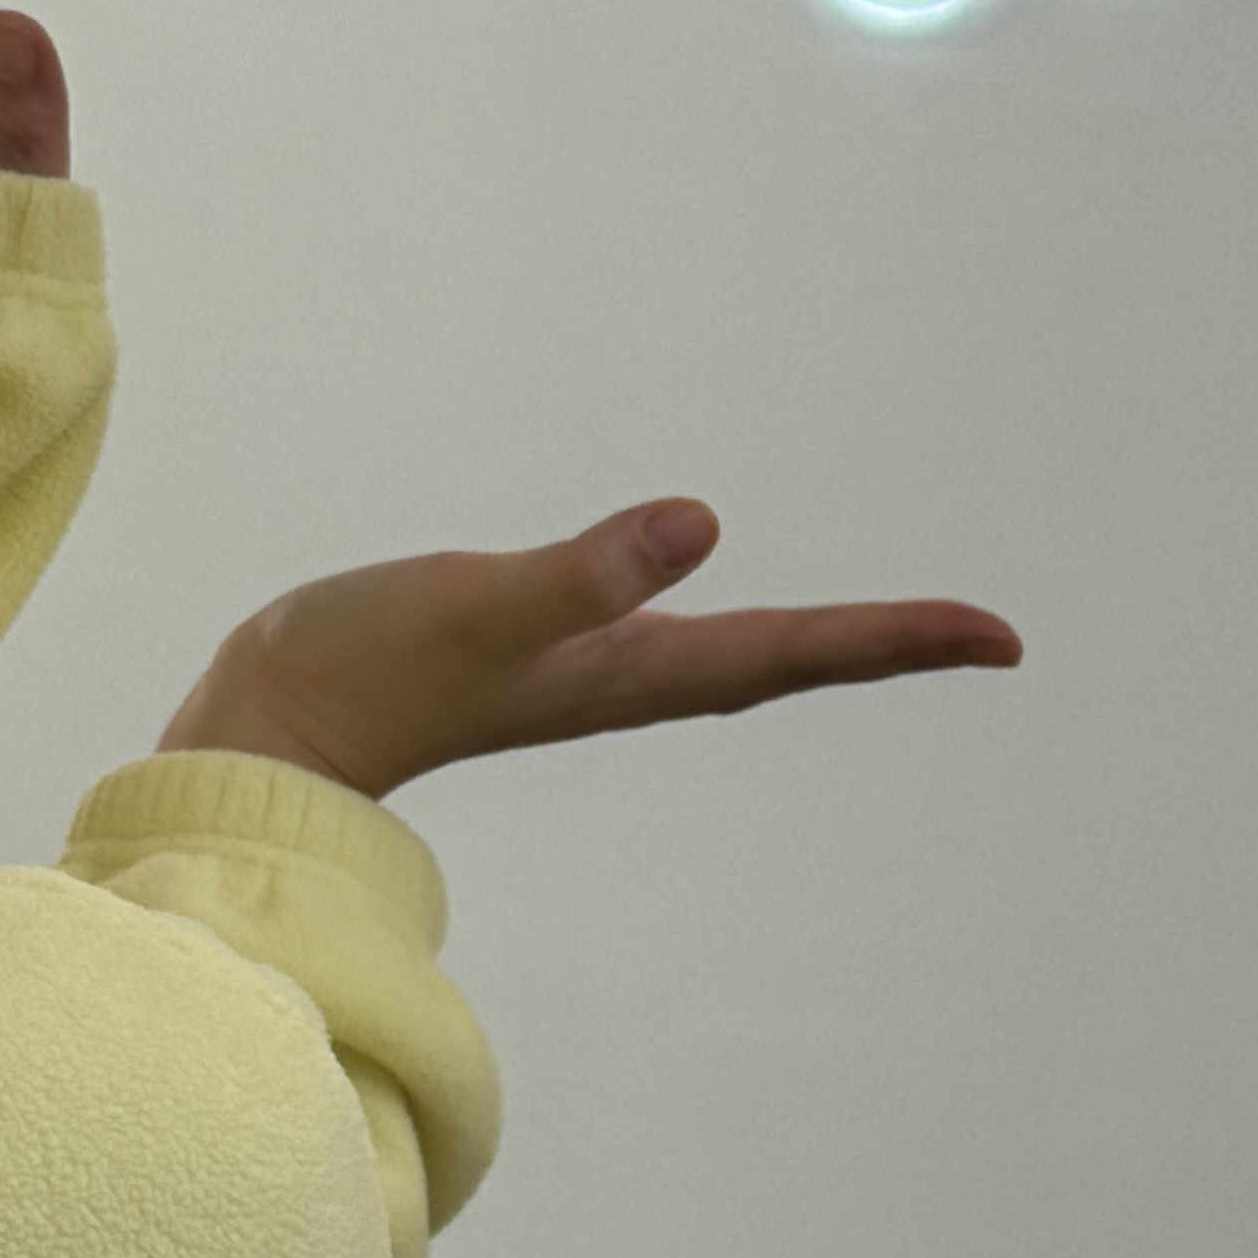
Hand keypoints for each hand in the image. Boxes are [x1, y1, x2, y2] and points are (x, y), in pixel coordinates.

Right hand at [157, 498, 1019, 800]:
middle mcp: (623, 683)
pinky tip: (719, 604)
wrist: (261, 730)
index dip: (895, 640)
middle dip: (884, 646)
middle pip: (785, 661)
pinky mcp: (536, 661)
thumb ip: (582, 574)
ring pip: (735, 657)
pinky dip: (726, 625)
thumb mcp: (474, 604)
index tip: (996, 635)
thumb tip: (704, 528)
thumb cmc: (359, 666)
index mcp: (628, 672)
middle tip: (985, 634)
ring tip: (895, 632)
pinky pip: (670, 640)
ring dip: (818, 643)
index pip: (791, 651)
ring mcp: (583, 679)